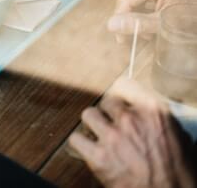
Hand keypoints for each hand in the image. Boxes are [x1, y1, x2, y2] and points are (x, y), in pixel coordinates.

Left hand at [69, 78, 196, 187]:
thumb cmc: (179, 172)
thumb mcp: (180, 138)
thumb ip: (161, 122)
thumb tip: (150, 115)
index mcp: (153, 111)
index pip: (125, 85)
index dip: (121, 94)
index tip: (121, 101)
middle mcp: (130, 119)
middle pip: (106, 101)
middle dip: (110, 112)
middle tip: (114, 123)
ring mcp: (112, 137)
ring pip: (89, 115)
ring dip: (94, 124)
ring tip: (100, 134)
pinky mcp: (98, 156)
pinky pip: (76, 139)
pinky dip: (81, 143)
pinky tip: (88, 148)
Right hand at [108, 0, 196, 41]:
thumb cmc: (195, 15)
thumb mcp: (167, 23)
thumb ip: (138, 24)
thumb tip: (110, 25)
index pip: (125, 0)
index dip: (121, 20)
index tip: (123, 40)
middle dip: (132, 19)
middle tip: (140, 38)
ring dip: (138, 16)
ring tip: (150, 32)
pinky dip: (145, 10)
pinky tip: (154, 21)